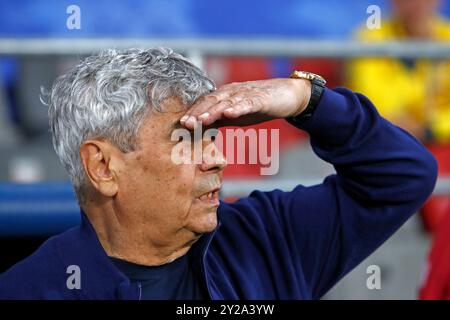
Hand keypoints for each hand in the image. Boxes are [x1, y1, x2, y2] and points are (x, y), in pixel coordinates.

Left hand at [180, 78, 310, 128]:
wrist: (287, 95)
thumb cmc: (260, 105)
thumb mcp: (236, 114)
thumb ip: (219, 119)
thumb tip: (200, 130)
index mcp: (225, 95)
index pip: (205, 103)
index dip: (193, 112)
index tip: (180, 124)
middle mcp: (233, 92)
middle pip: (211, 101)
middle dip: (197, 112)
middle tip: (184, 123)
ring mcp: (247, 94)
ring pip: (226, 102)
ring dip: (212, 111)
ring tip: (201, 121)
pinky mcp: (261, 98)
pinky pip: (247, 103)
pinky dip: (238, 108)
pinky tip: (230, 114)